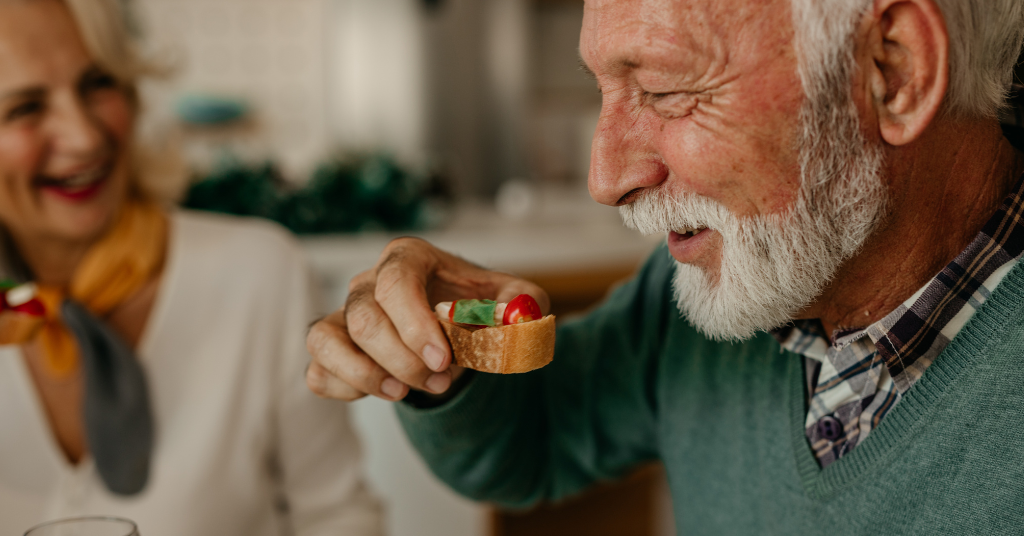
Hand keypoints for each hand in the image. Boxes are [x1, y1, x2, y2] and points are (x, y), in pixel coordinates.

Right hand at [306, 237, 549, 401]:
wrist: (458, 329)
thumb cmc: (478, 307)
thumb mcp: (514, 300)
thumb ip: (522, 304)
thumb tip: (513, 318)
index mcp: (409, 258)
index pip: (396, 281)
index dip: (414, 324)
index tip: (443, 359)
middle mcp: (369, 282)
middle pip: (364, 317)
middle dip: (402, 359)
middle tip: (439, 381)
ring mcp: (345, 315)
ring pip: (326, 340)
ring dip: (365, 374)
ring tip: (403, 393)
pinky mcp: (334, 350)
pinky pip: (318, 370)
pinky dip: (345, 388)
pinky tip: (385, 392)